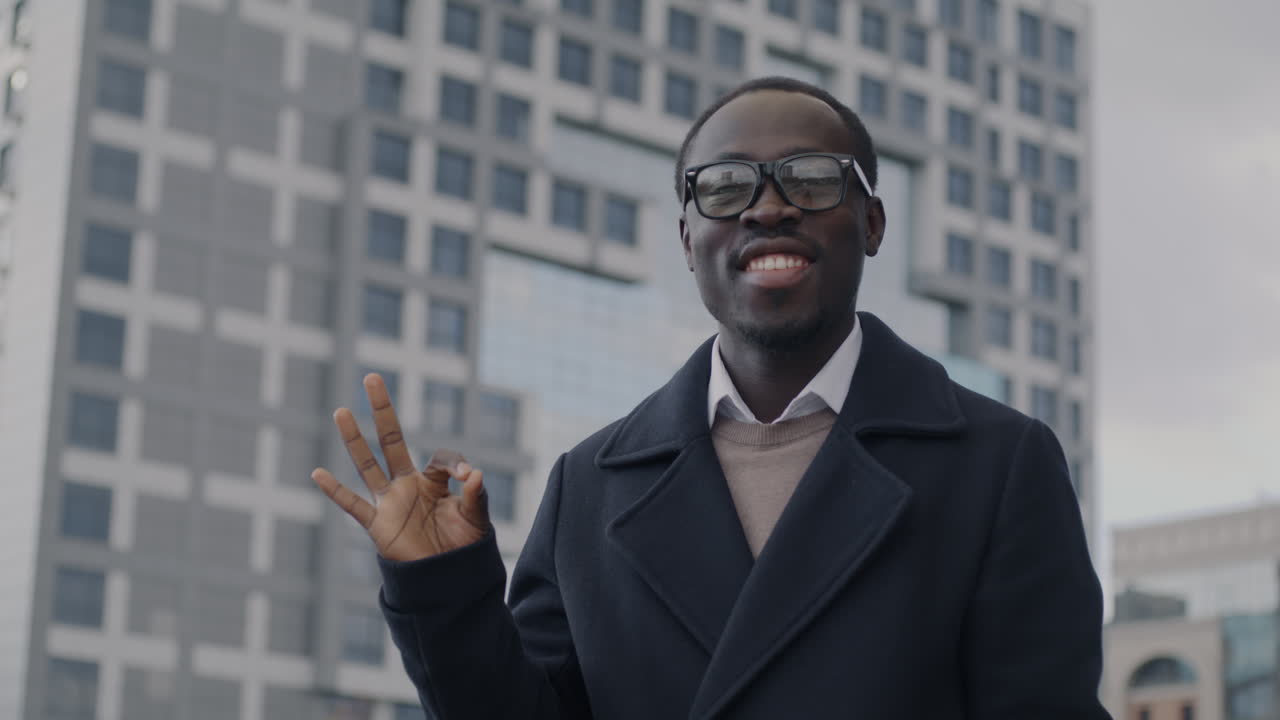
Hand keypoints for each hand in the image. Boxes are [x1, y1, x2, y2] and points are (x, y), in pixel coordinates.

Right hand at [311, 373, 489, 561]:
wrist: (447, 580)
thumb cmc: (463, 547)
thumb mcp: (476, 518)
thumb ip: (475, 496)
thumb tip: (476, 472)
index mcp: (432, 481)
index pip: (440, 459)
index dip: (454, 463)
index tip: (467, 475)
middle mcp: (407, 485)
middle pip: (391, 440)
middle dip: (382, 410)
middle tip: (372, 379)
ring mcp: (390, 502)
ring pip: (368, 465)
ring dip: (355, 440)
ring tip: (341, 411)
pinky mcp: (379, 525)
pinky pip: (353, 506)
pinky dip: (336, 492)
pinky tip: (317, 473)